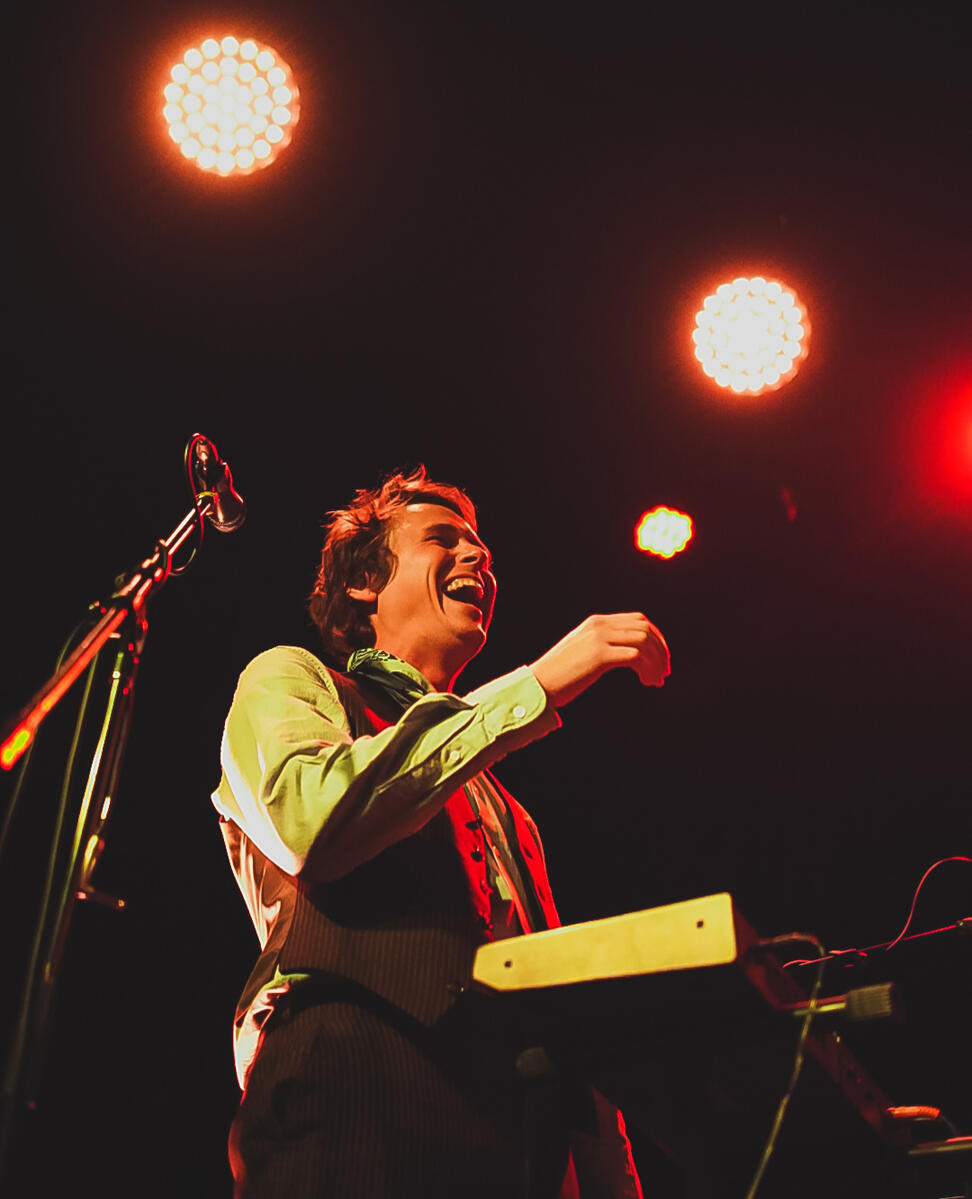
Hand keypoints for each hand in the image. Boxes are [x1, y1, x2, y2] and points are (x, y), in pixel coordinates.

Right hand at [529, 613, 669, 708]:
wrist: (537, 685)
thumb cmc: (560, 675)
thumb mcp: (583, 652)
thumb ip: (603, 646)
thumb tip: (629, 655)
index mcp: (596, 622)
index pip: (638, 620)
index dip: (656, 638)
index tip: (660, 660)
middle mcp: (599, 625)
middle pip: (645, 629)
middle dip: (661, 651)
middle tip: (664, 672)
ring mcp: (598, 638)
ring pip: (644, 642)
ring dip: (656, 662)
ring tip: (656, 681)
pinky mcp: (598, 656)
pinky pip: (635, 657)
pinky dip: (647, 669)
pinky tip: (646, 682)